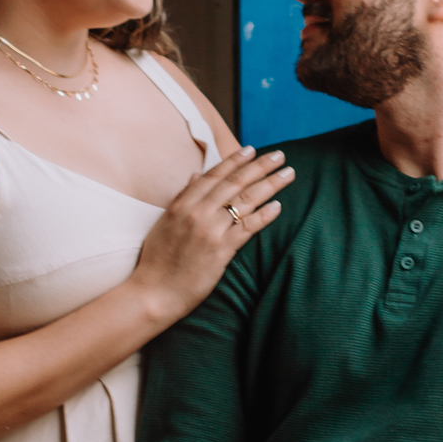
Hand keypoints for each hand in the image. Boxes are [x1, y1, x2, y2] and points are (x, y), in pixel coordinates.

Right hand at [130, 145, 294, 323]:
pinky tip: (278, 205)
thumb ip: (182, 197)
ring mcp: (210, 231)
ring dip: (270, 184)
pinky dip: (264, 215)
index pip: (214, 175)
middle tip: (280, 156)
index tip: (252, 149)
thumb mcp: (165, 222)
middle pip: (235, 183)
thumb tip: (197, 174)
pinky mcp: (221, 251)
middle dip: (260, 166)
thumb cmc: (157, 260)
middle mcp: (197, 213)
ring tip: (288, 174)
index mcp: (183, 204)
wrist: (154, 292)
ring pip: (245, 201)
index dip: (235, 160)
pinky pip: (247, 228)